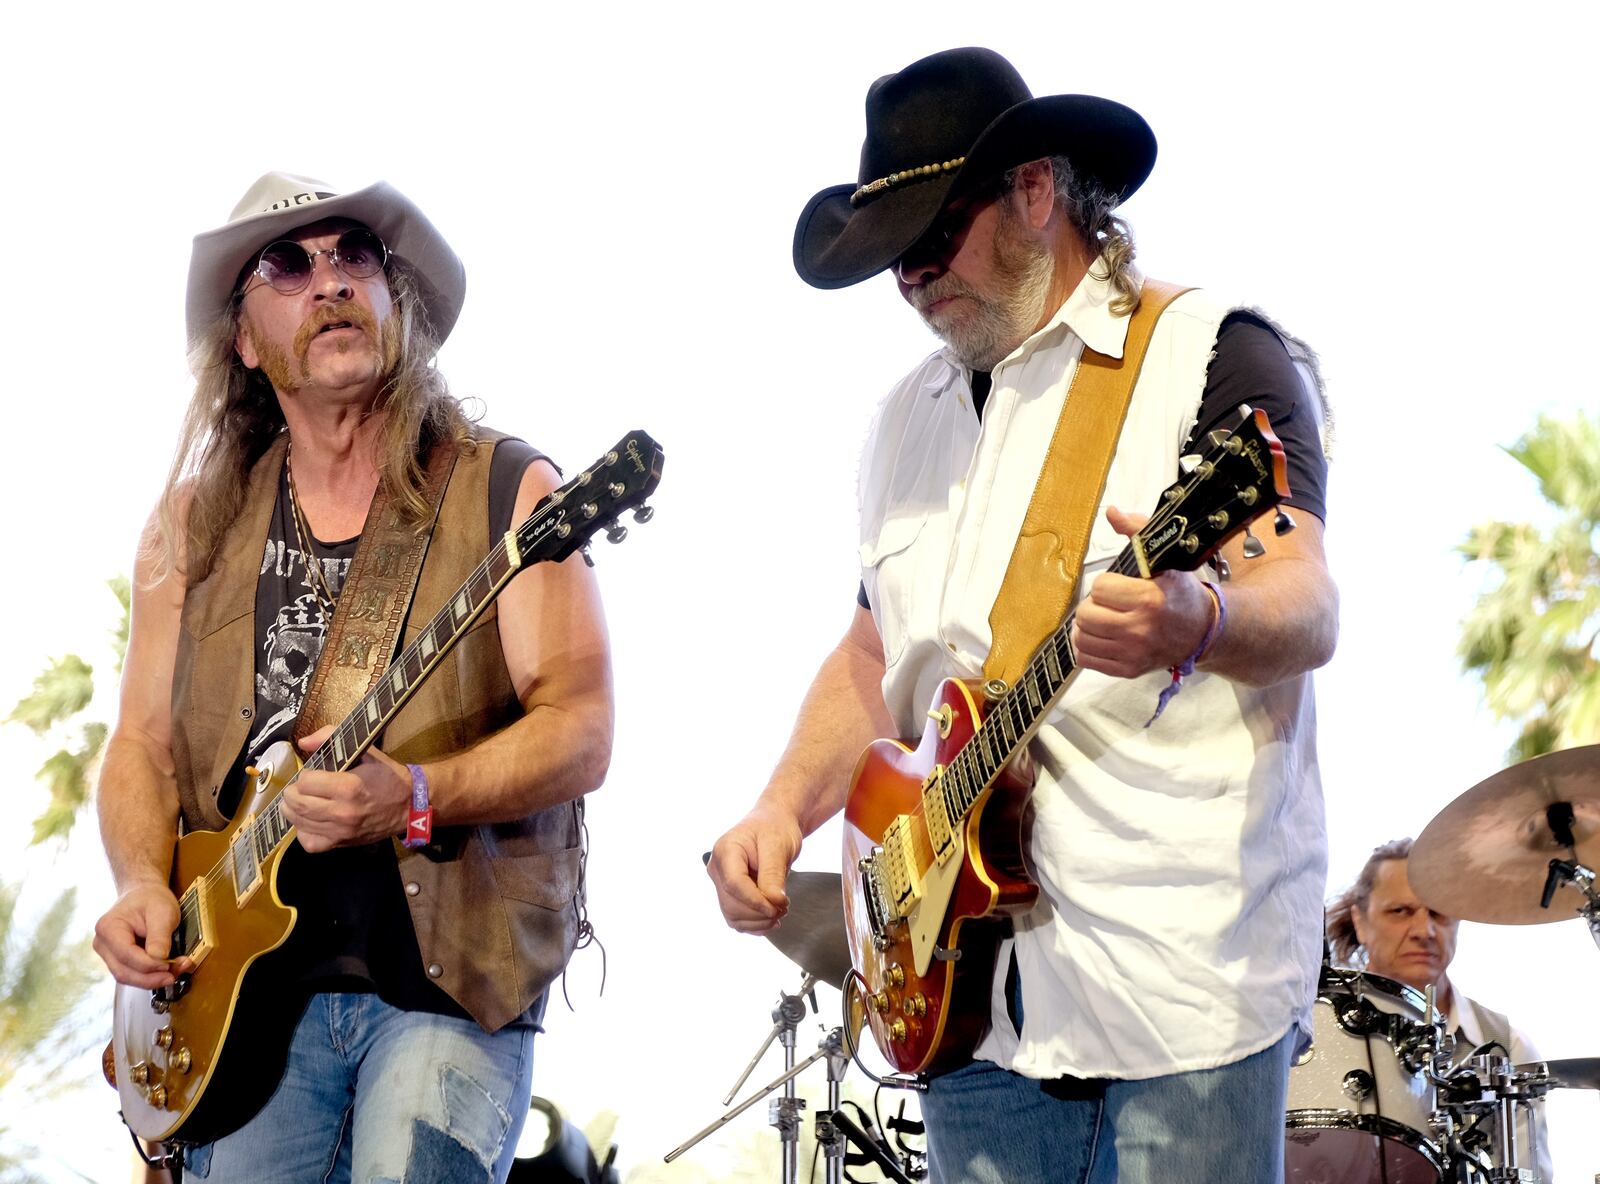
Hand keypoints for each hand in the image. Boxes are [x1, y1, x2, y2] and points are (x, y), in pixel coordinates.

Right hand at [93, 881, 191, 987]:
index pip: (126, 954)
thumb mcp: (162, 911)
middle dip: (151, 978)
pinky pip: (132, 974)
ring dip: (152, 980)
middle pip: (123, 972)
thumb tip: (159, 958)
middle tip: (174, 975)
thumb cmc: (151, 899)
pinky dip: (150, 976)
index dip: (148, 965)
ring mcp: (108, 954)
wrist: (144, 894)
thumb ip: (160, 935)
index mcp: (109, 927)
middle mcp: (103, 944)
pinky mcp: (118, 960)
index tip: (169, 965)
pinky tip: (166, 971)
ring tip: (174, 972)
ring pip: (127, 977)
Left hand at [282, 726, 410, 851]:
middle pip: (297, 803)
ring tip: (303, 800)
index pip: (305, 782)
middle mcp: (342, 812)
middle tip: (301, 786)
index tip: (313, 773)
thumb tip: (303, 743)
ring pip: (298, 822)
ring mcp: (341, 831)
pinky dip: (303, 830)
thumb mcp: (365, 750)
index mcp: (349, 787)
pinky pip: (309, 842)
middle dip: (293, 792)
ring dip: (294, 809)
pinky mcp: (341, 844)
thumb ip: (331, 737)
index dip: (305, 775)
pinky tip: (311, 820)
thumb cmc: (387, 776)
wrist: (410, 805)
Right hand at [707, 804, 803, 934]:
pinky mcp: (729, 894)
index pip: (734, 884)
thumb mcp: (778, 846)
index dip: (755, 901)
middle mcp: (718, 868)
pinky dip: (754, 924)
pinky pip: (736, 917)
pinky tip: (770, 919)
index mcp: (726, 850)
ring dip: (758, 922)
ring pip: (733, 915)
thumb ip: (773, 874)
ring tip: (780, 911)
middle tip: (784, 908)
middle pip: (732, 903)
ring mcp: (721, 882)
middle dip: (759, 913)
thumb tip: (774, 902)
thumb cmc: (775, 828)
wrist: (774, 824)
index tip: (778, 907)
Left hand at [1070, 507, 1215, 678]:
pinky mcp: (1128, 670)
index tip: (1121, 586)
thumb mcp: (1164, 558)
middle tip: (1110, 604)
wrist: (1202, 631)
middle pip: (1086, 614)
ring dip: (1088, 626)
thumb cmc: (1180, 593)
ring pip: (1081, 637)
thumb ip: (1137, 531)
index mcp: (1148, 599)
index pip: (1100, 587)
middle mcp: (1139, 629)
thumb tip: (1111, 512)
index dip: (1108, 584)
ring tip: (1105, 619)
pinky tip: (1102, 637)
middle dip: (1095, 605)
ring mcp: (1133, 653)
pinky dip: (1087, 647)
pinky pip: (1086, 659)